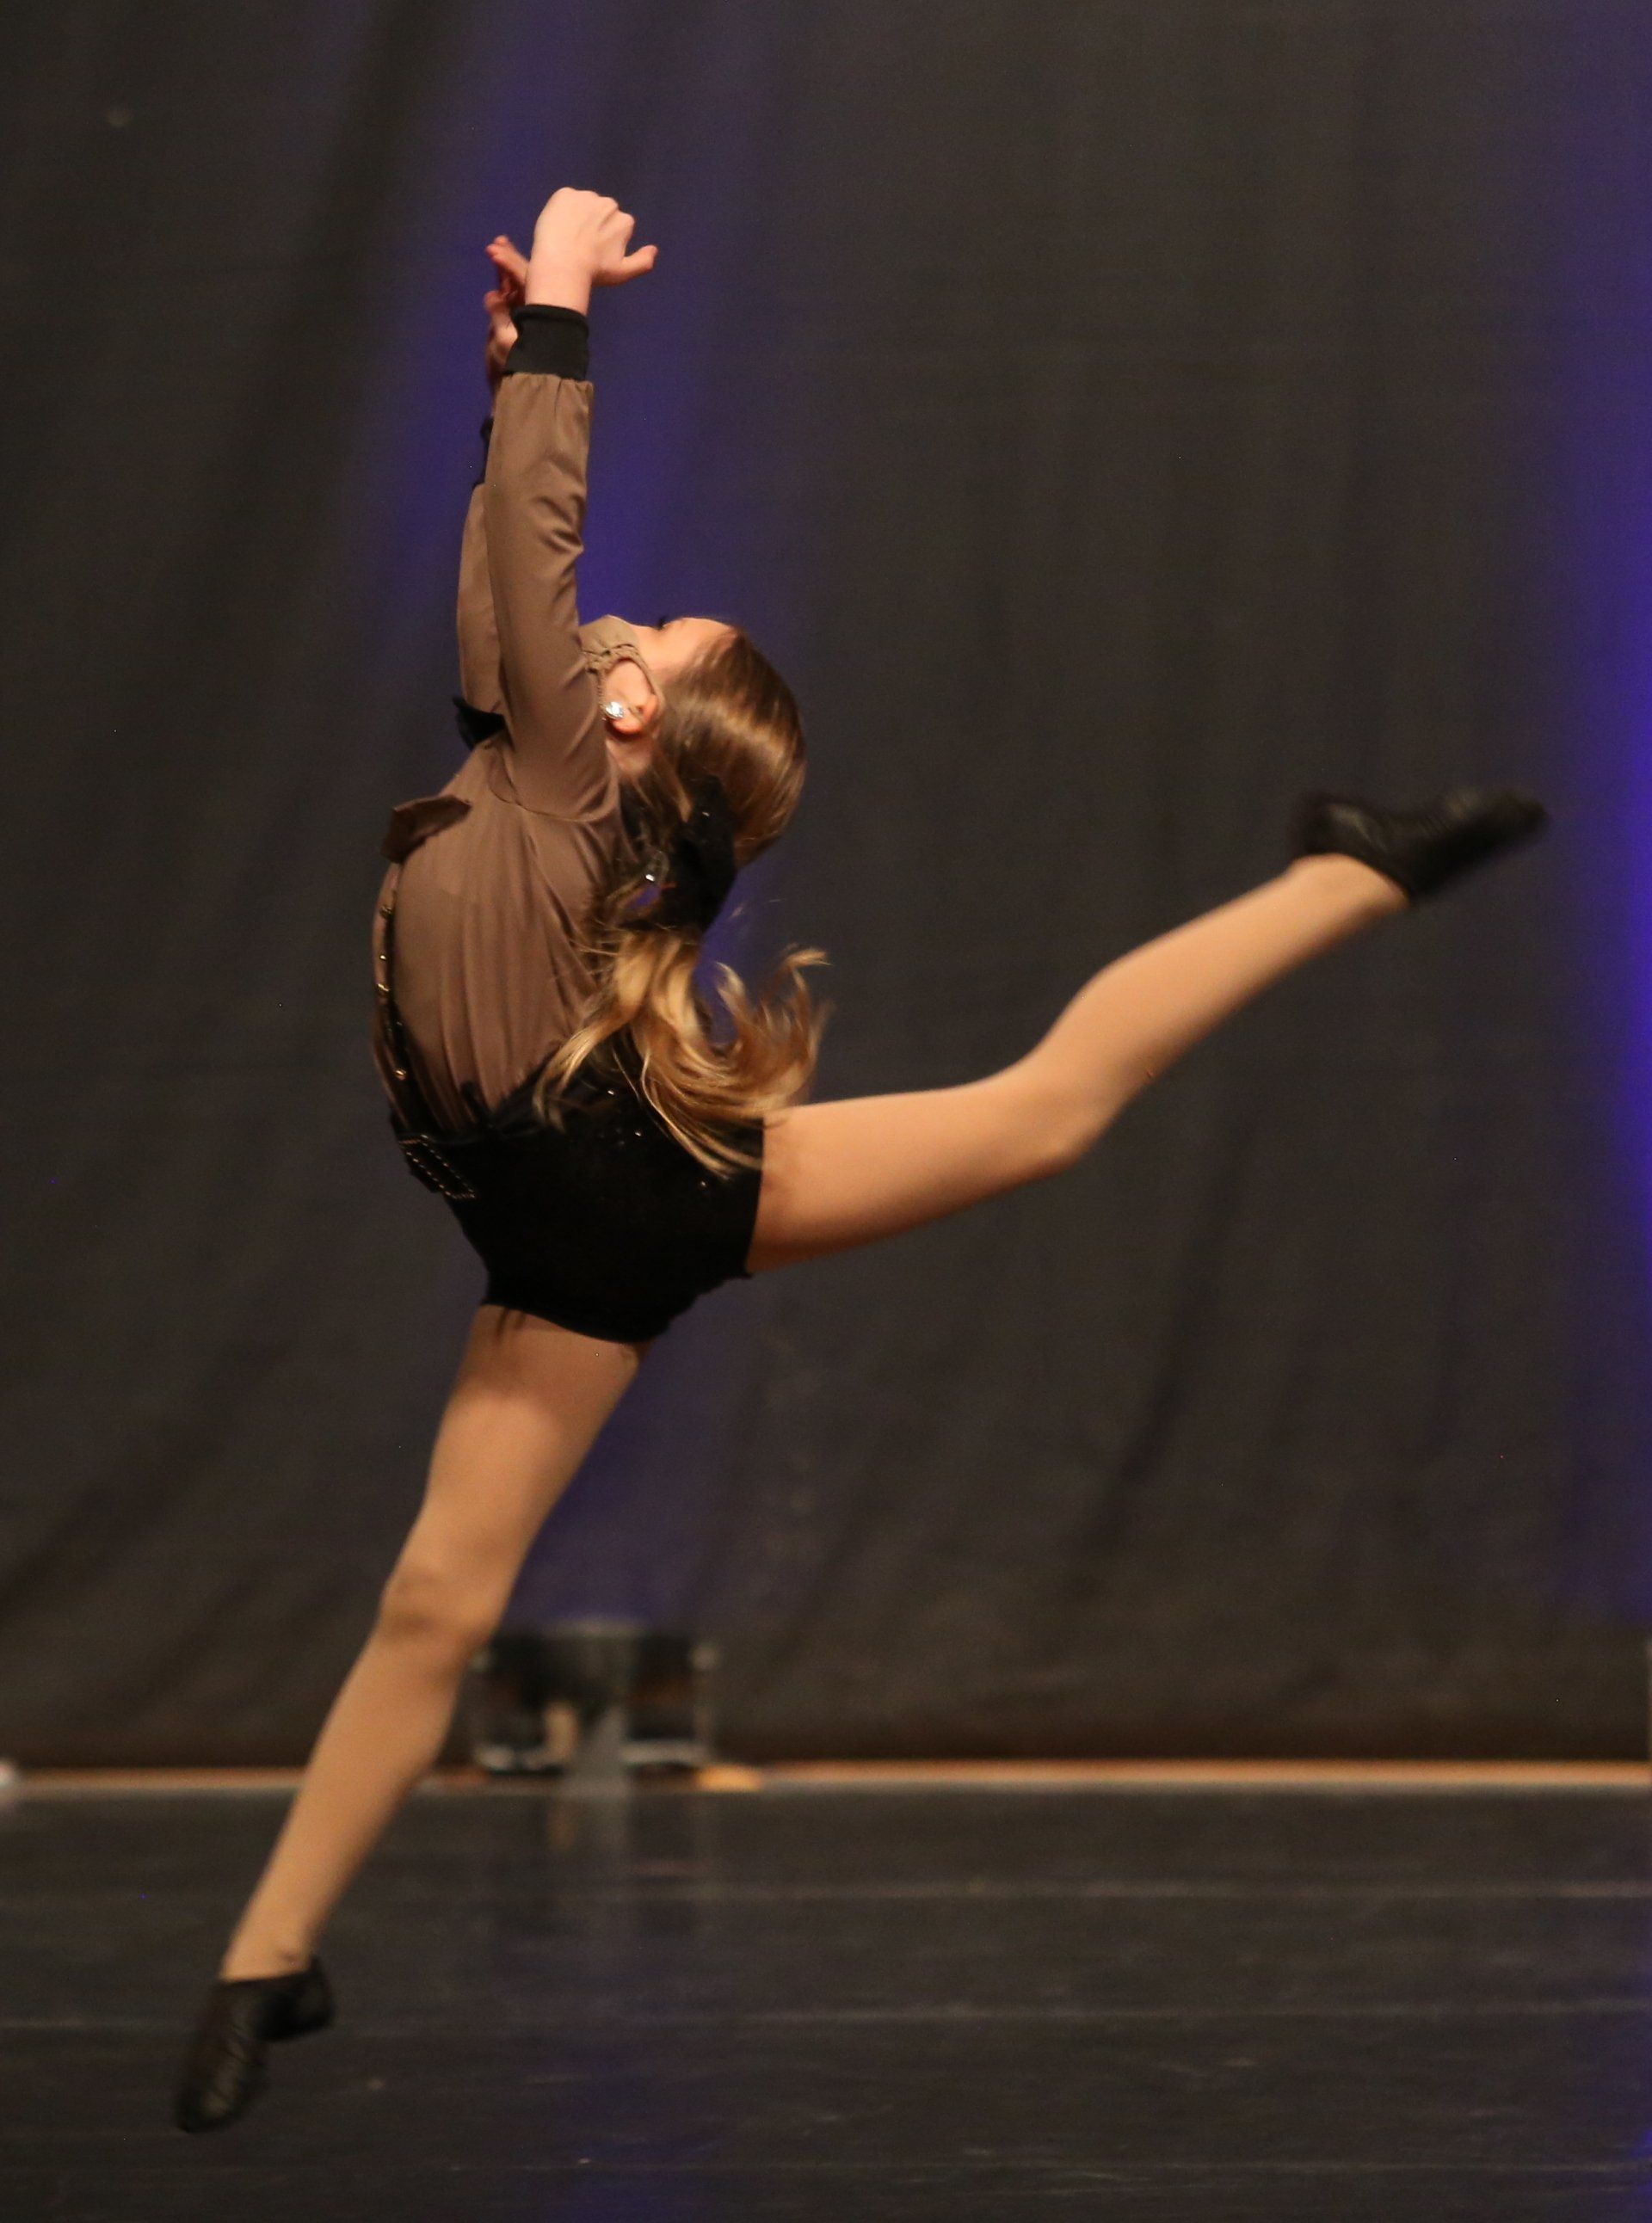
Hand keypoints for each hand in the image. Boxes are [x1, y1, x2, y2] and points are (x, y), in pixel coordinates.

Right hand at [482, 235, 527, 391]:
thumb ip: (499, 317)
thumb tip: (492, 294)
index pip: (526, 280)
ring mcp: (532, 314)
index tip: (494, 253)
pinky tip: (501, 274)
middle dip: (511, 259)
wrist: (530, 388)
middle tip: (498, 241)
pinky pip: (517, 296)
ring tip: (498, 248)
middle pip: (527, 277)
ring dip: (510, 267)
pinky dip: (508, 283)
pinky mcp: (524, 321)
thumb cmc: (521, 367)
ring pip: (522, 285)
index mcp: (540, 310)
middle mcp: (539, 308)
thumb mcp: (505, 344)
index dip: (509, 265)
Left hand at [526, 188, 657, 314]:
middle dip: (595, 222)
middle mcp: (609, 203)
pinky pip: (565, 198)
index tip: (597, 251)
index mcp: (625, 220)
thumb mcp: (623, 273)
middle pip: (602, 210)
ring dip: (578, 214)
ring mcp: (586, 196)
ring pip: (583, 203)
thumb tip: (654, 250)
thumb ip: (642, 262)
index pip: (618, 224)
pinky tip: (557, 226)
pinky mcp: (565, 193)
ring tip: (568, 236)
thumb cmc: (595, 273)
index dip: (607, 238)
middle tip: (581, 243)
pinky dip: (562, 209)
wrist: (562, 265)